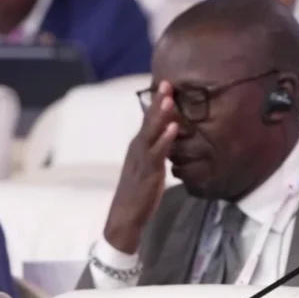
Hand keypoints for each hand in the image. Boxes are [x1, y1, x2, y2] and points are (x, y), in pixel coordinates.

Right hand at [104, 82, 178, 253]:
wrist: (125, 214)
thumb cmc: (139, 192)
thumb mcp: (150, 167)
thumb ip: (158, 152)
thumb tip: (169, 141)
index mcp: (138, 145)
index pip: (149, 120)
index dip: (157, 103)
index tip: (167, 86)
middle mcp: (137, 147)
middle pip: (149, 120)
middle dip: (158, 101)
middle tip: (168, 83)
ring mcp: (141, 157)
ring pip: (151, 132)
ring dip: (160, 115)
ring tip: (169, 99)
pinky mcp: (147, 170)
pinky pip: (157, 151)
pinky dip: (165, 138)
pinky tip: (173, 127)